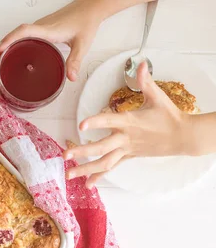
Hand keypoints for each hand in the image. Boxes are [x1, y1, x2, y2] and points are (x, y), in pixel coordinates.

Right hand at [0, 0, 104, 80]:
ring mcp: (37, 28)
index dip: (10, 40)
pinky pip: (19, 38)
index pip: (23, 32)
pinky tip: (7, 59)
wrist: (88, 8)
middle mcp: (39, 27)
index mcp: (47, 30)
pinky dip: (9, 48)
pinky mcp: (38, 31)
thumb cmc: (84, 22)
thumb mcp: (82, 44)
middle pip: (12, 37)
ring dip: (1, 50)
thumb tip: (70, 78)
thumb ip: (75, 61)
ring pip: (13, 38)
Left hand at [64, 62, 189, 187]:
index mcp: (129, 122)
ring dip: (85, 169)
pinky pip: (111, 167)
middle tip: (65, 155)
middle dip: (82, 152)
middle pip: (101, 148)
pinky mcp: (129, 157)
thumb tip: (141, 64)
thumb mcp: (157, 97)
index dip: (95, 122)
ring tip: (69, 175)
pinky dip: (99, 175)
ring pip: (104, 163)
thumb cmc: (169, 116)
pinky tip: (87, 183)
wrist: (182, 137)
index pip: (109, 121)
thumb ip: (145, 82)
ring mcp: (126, 150)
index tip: (81, 125)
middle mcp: (125, 138)